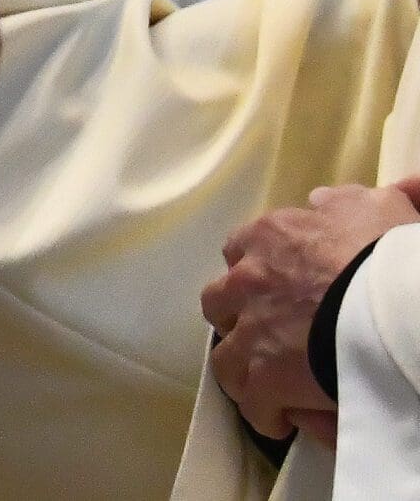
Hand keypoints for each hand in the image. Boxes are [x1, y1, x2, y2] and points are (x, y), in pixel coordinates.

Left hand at [203, 181, 419, 437]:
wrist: (398, 305)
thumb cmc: (392, 258)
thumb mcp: (378, 209)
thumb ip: (352, 201)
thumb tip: (332, 199)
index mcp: (273, 236)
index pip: (242, 249)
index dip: (257, 273)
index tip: (279, 292)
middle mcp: (250, 278)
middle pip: (220, 300)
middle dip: (239, 318)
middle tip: (270, 337)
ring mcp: (252, 329)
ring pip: (226, 354)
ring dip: (245, 368)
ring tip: (270, 384)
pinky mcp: (265, 375)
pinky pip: (250, 400)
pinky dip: (264, 411)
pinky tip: (283, 418)